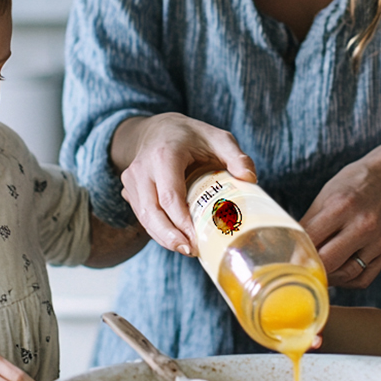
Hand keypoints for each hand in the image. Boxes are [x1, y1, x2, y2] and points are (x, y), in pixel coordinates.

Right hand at [113, 113, 256, 253]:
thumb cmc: (191, 136)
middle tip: (191, 251)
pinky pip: (142, 216)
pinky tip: (176, 239)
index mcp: (164, 155)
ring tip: (186, 249)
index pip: (169, 196)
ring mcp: (131, 180)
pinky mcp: (129, 191)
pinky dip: (158, 230)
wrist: (158, 128)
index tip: (197, 240)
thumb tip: (250, 179)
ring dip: (163, 237)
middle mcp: (142, 168)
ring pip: (144, 217)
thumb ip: (235, 156)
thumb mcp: (217, 138)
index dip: (181, 222)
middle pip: (151, 212)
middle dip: (170, 237)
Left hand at [299, 154, 380, 288]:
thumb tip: (291, 249)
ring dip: (329, 278)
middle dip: (311, 269)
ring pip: (347, 275)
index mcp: (341, 207)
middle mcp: (363, 225)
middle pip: (329, 262)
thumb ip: (308, 223)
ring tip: (318, 272)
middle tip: (300, 272)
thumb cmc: (350, 186)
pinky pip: (363, 278)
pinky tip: (337, 273)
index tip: (286, 264)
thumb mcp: (324, 196)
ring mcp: (377, 240)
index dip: (296, 254)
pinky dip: (347, 281)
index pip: (312, 240)